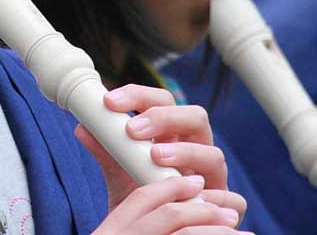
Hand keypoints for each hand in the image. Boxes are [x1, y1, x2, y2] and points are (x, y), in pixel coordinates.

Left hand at [79, 84, 245, 229]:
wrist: (157, 232)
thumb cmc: (143, 197)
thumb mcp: (120, 175)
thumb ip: (106, 153)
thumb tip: (82, 128)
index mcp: (172, 134)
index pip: (163, 101)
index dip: (139, 96)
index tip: (110, 101)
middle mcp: (196, 149)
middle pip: (196, 117)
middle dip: (165, 119)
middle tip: (134, 130)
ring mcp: (213, 177)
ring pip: (215, 155)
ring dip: (187, 153)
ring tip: (156, 158)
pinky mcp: (227, 206)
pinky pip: (234, 199)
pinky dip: (213, 198)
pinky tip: (191, 197)